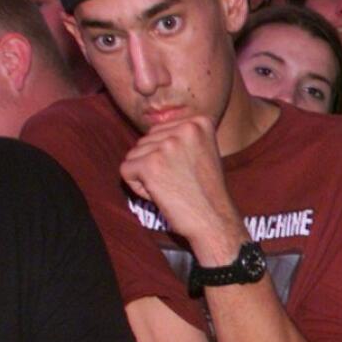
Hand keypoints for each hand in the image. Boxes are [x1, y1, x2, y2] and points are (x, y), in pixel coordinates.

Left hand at [119, 116, 243, 261]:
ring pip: (134, 155)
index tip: (188, 170)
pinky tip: (160, 194)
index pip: (159, 131)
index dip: (166, 155)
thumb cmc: (207, 191)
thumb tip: (152, 132)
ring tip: (172, 187)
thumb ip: (181, 136)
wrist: (215, 219)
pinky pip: (126, 170)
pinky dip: (138, 187)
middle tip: (179, 181)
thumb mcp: (204, 151)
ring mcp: (168, 145)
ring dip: (146, 175)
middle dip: (154, 164)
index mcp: (199, 122)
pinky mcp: (151, 164)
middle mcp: (185, 128)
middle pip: (145, 141)